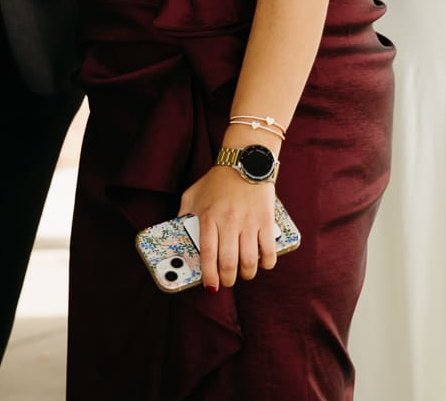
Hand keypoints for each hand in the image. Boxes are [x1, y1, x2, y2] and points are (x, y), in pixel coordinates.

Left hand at [177, 162, 280, 292]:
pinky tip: (262, 264)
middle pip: (229, 262)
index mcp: (209, 217)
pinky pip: (269, 250)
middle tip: (227, 282)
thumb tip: (176, 233)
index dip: (209, 275)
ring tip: (244, 274)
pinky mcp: (266, 220)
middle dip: (228, 279)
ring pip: (249, 260)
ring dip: (247, 274)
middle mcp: (228, 221)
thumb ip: (183, 214)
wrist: (245, 160)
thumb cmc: (217, 180)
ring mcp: (249, 222)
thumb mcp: (193, 194)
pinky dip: (267, 263)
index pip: (207, 254)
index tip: (211, 286)